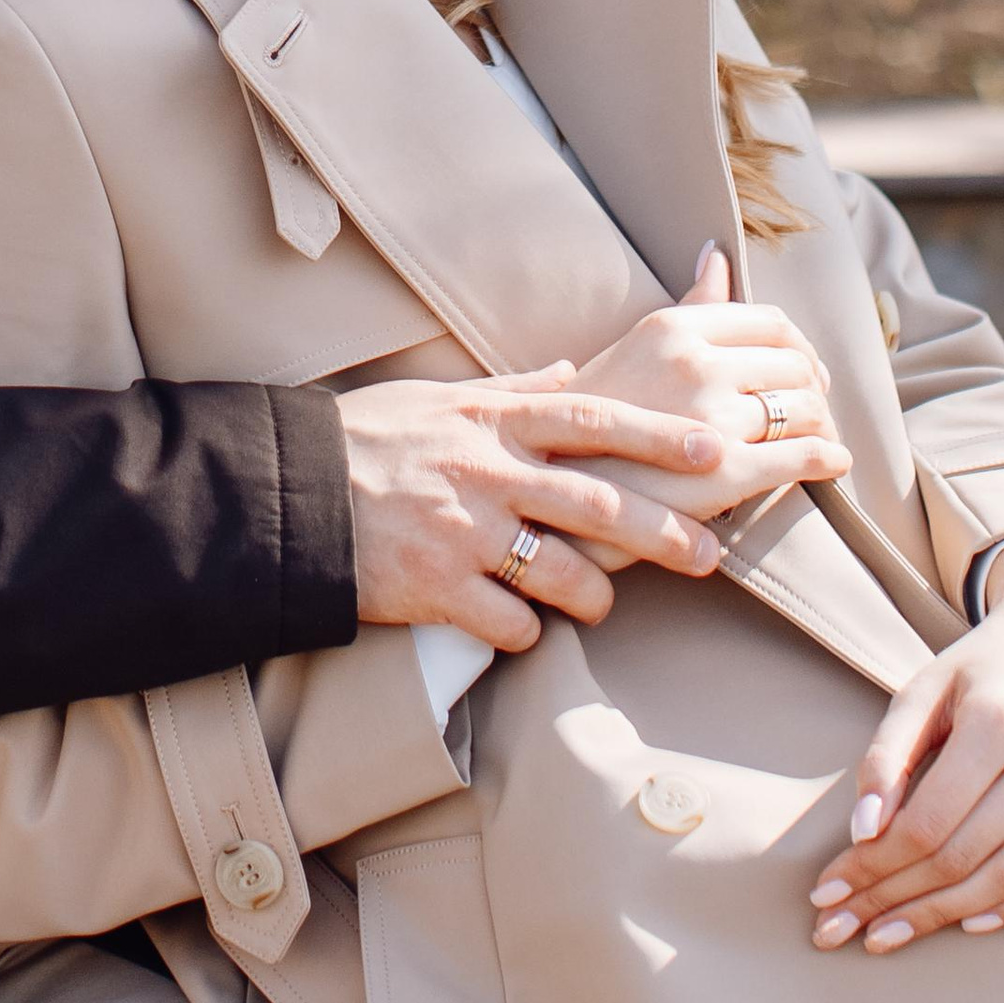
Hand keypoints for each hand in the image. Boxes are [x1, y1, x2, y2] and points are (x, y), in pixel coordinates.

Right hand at [341, 372, 734, 648]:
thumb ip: (513, 390)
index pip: (593, 419)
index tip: (714, 448)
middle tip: (708, 554)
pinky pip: (511, 624)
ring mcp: (465, 534)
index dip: (657, 436)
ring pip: (565, 576)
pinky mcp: (438, 589)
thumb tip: (571, 371)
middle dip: (664, 533)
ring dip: (594, 597)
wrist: (289, 494)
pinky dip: (525, 631)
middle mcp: (488, 474)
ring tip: (599, 604)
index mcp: (493, 421)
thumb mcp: (439, 397)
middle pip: (599, 504)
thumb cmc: (367, 440)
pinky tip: (518, 626)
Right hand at [575, 248, 848, 515]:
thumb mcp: (632, 346)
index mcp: (673, 329)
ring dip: (824, 424)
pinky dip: (828, 458)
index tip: (801, 370)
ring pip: (804, 409)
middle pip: (794, 364)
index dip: (799, 347)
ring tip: (821, 437)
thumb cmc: (588, 420)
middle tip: (814, 407)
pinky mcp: (726, 473)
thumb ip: (687, 302)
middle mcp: (695, 365)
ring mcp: (711, 419)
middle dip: (816, 387)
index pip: (771, 322)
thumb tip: (716, 251)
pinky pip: (802, 456)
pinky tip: (834, 463)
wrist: (554, 491)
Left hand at [808, 538, 1003, 955]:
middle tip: (845, 928)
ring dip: (949, 915)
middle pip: (967, 854)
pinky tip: (971, 923)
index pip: (929, 820)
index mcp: (998, 719)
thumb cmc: (986, 669)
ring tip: (894, 934)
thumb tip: (863, 831)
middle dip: (897, 898)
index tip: (828, 893)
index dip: (874, 865)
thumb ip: (888, 754)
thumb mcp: (926, 689)